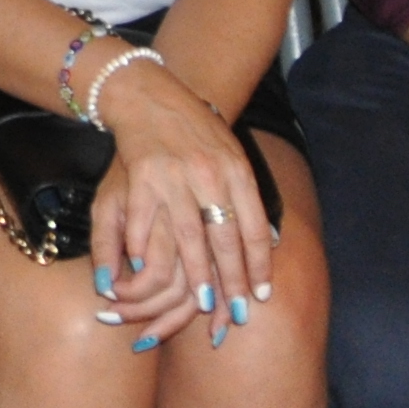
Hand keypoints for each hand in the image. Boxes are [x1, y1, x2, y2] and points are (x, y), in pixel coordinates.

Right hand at [90, 56, 273, 344]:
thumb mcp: (231, 154)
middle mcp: (209, 174)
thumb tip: (267, 242)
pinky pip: (144, 219)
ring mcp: (175, 174)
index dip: (258, 264)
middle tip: (236, 313)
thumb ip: (245, 195)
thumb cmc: (194, 130)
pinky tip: (146, 269)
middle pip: (225, 237)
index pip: (254, 226)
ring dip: (197, 273)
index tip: (260, 296)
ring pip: (190, 234)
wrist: (151, 94)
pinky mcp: (141, 174)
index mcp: (236, 169)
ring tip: (203, 303)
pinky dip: (144, 247)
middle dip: (233, 279)